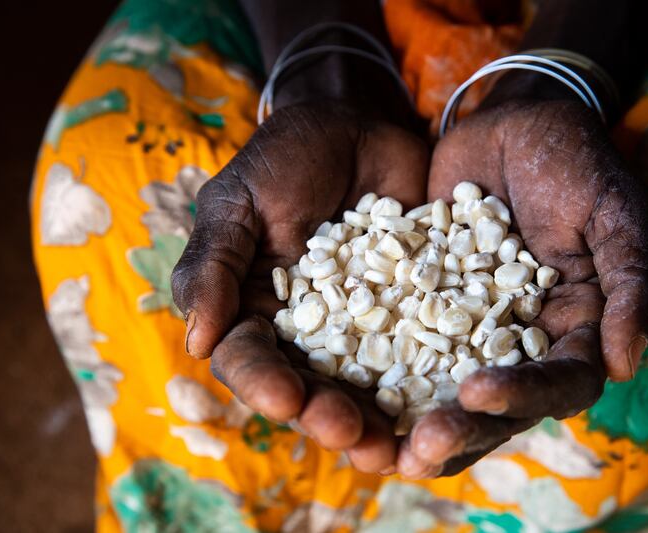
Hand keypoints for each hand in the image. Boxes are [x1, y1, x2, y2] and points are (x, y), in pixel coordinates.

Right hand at [171, 102, 427, 472]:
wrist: (358, 124)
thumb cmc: (285, 158)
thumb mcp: (238, 201)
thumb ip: (213, 265)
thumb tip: (196, 343)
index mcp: (254, 313)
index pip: (250, 361)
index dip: (265, 384)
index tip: (286, 398)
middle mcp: (307, 333)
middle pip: (312, 389)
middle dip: (329, 417)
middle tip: (355, 437)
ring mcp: (364, 328)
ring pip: (367, 387)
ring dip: (381, 420)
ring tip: (402, 446)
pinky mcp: (414, 313)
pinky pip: (425, 352)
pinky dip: (434, 380)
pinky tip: (451, 402)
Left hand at [395, 99, 647, 477]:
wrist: (511, 123)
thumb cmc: (576, 163)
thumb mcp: (616, 213)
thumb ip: (632, 284)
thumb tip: (621, 365)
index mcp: (575, 330)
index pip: (559, 383)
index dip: (522, 396)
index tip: (476, 391)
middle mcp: (520, 341)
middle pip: (496, 404)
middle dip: (460, 430)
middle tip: (416, 447)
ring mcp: (469, 326)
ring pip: (444, 388)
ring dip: (413, 420)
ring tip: (375, 448)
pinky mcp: (424, 303)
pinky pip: (400, 342)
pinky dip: (376, 371)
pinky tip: (341, 391)